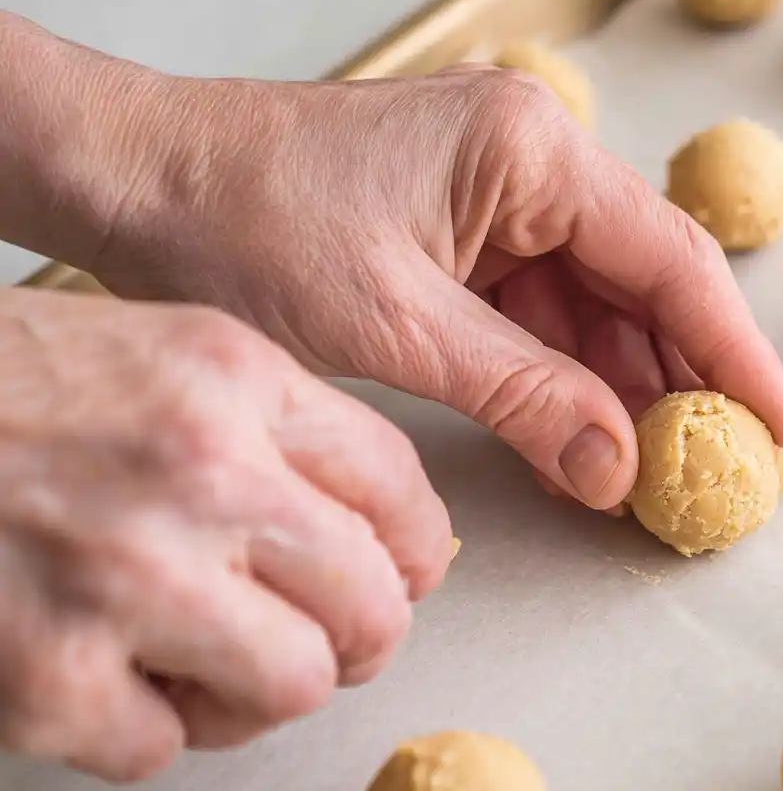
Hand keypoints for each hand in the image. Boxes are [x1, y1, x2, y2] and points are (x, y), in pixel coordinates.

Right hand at [0, 289, 452, 781]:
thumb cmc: (5, 391)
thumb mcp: (164, 357)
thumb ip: (282, 433)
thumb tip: (391, 540)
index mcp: (233, 378)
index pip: (401, 492)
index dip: (416, 555)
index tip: (402, 577)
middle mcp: (195, 470)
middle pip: (372, 605)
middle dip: (357, 636)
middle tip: (316, 637)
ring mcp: (120, 575)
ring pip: (294, 688)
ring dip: (256, 691)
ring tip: (200, 658)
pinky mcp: (43, 675)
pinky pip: (163, 751)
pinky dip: (139, 727)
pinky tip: (98, 673)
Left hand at [80, 60, 782, 508]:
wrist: (132, 179)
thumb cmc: (239, 219)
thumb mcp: (394, 323)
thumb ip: (522, 396)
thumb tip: (619, 467)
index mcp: (530, 150)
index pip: (671, 261)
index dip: (736, 354)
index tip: (781, 429)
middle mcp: (533, 160)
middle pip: (648, 281)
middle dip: (689, 378)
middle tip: (728, 469)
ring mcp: (501, 196)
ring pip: (600, 303)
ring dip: (629, 386)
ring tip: (666, 470)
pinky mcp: (467, 233)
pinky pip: (545, 311)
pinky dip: (569, 377)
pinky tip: (592, 439)